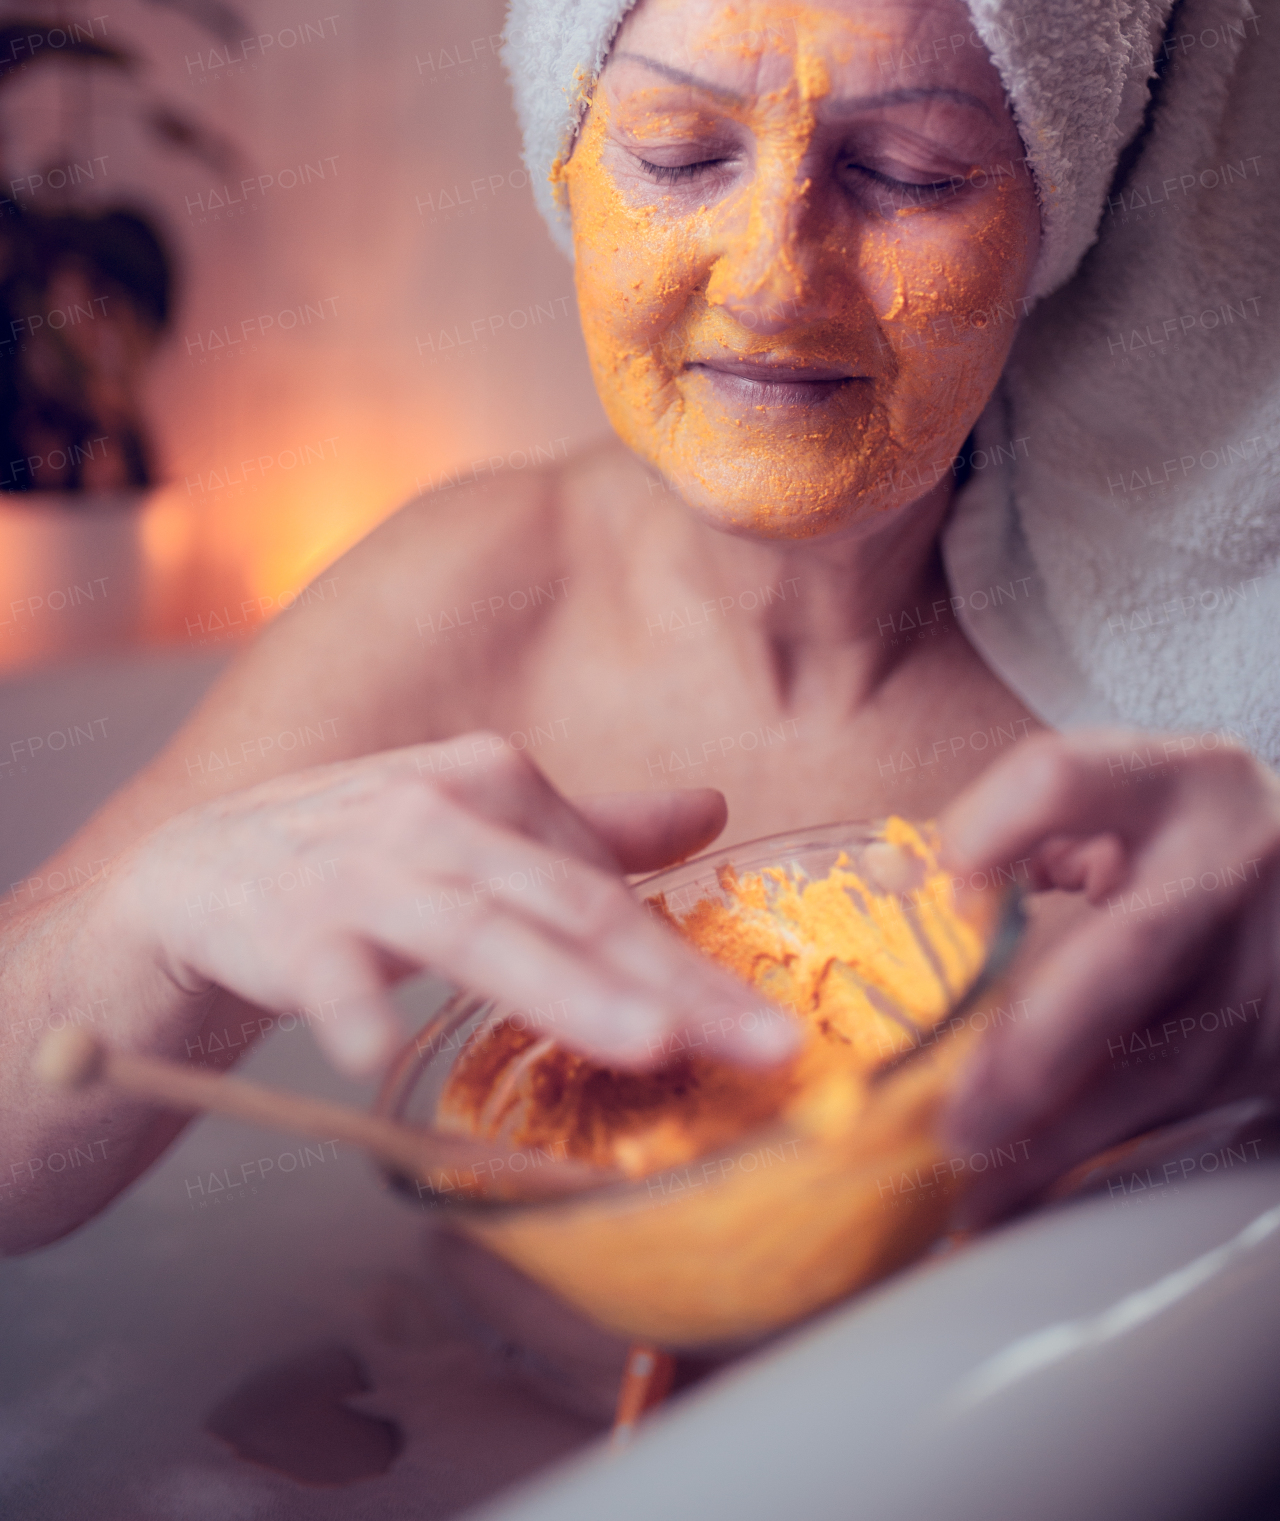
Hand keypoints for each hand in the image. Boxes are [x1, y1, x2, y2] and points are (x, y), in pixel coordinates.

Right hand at [111, 734, 797, 1076]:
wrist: (201, 871)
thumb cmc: (362, 857)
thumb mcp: (478, 829)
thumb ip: (593, 829)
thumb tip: (713, 807)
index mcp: (495, 783)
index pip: (610, 886)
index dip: (695, 962)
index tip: (773, 1029)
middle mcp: (439, 814)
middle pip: (571, 907)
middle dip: (670, 981)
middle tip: (760, 1044)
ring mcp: (362, 866)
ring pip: (477, 932)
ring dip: (561, 986)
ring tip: (645, 1042)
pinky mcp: (285, 920)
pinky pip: (327, 965)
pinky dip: (351, 1002)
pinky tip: (375, 1049)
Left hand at [937, 728, 1279, 1220]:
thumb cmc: (1185, 836)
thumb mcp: (1120, 799)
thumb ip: (1016, 831)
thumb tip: (892, 886)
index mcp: (1172, 779)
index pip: (1062, 780)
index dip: (985, 834)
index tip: (936, 893)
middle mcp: (1231, 861)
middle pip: (1131, 952)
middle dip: (1036, 1046)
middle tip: (956, 1118)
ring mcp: (1269, 961)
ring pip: (1169, 1063)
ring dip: (1061, 1135)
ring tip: (976, 1184)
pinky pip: (1186, 1110)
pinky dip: (1102, 1153)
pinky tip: (1030, 1186)